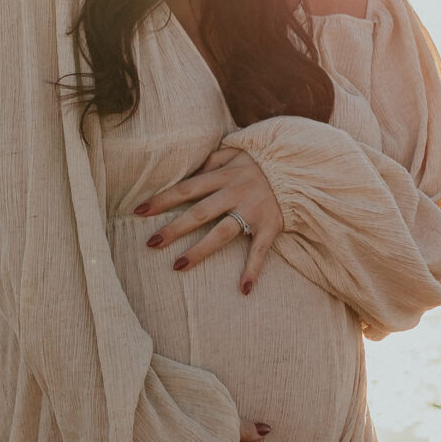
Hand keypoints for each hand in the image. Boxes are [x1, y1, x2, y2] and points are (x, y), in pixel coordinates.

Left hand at [136, 147, 282, 293]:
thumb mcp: (236, 152)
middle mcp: (235, 193)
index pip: (186, 188)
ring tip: (177, 266)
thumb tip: (189, 172)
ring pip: (222, 233)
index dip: (162, 199)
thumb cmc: (262, 161)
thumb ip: (211, 160)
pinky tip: (243, 289)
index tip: (139, 211)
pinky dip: (252, 270)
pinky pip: (260, 250)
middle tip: (150, 244)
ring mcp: (253, 211)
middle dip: (173, 228)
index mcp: (224, 175)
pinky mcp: (271, 226)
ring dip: (200, 251)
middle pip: (199, 212)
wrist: (300, 167)